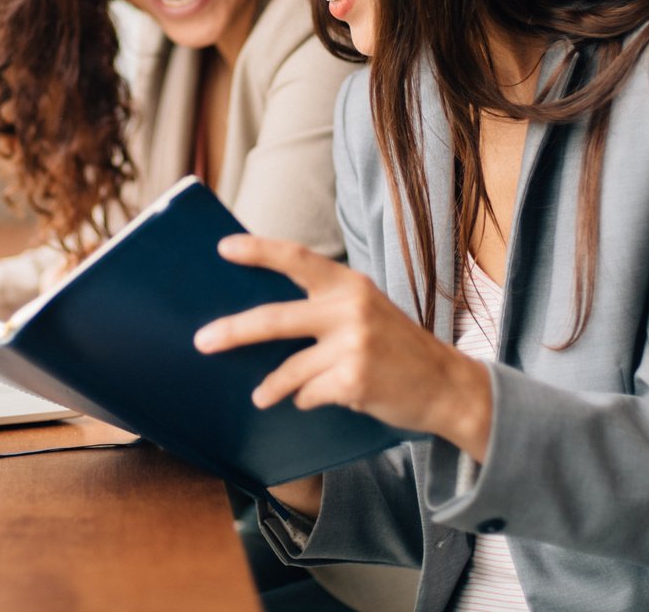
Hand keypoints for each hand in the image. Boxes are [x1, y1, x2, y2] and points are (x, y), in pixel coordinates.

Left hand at [193, 235, 493, 460]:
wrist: (446, 385)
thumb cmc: (397, 347)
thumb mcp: (366, 310)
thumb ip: (324, 306)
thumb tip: (263, 318)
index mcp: (349, 284)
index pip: (296, 258)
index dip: (258, 251)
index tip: (223, 248)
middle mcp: (350, 309)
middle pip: (275, 319)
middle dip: (233, 331)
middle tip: (202, 341)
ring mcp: (353, 346)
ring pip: (290, 369)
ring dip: (271, 387)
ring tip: (261, 396)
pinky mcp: (354, 381)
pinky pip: (309, 394)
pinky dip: (308, 400)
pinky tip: (320, 399)